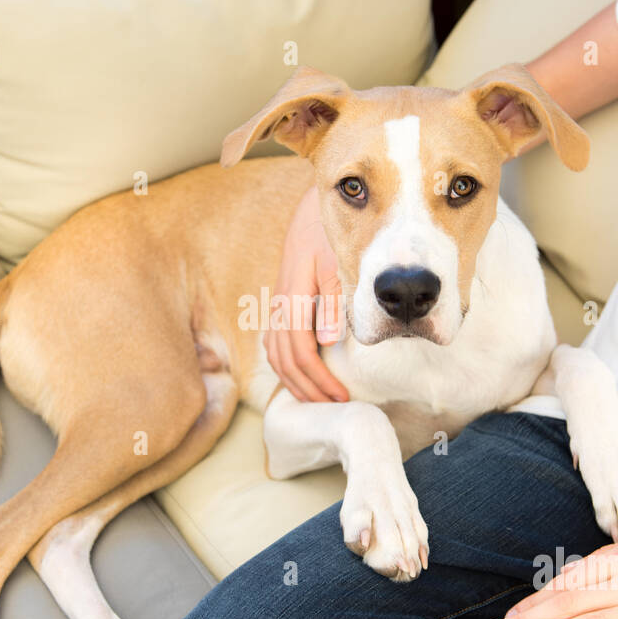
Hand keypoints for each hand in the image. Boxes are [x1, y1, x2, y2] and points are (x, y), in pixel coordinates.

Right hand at [266, 186, 348, 402]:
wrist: (310, 213)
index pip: (300, 351)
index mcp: (293, 298)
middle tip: (335, 405)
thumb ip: (333, 301)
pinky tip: (302, 376)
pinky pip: (275, 344)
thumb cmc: (327, 236)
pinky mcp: (280, 305)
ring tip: (319, 399)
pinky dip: (286, 366)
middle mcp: (280, 306)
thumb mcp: (334, 263)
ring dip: (295, 382)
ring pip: (276, 355)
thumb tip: (328, 342)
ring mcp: (277, 306)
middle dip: (309, 388)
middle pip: (286, 360)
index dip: (319, 378)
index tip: (342, 396)